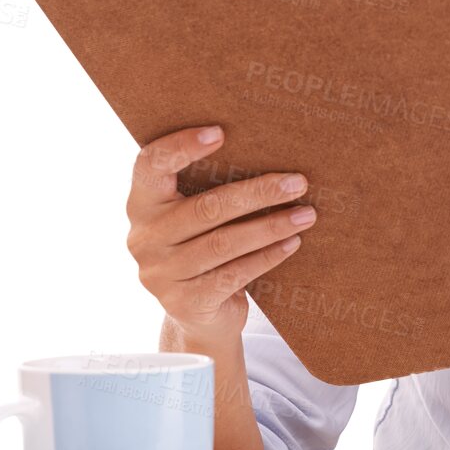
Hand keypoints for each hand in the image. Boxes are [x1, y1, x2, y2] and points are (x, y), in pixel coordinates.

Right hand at [126, 124, 316, 343]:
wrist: (199, 316)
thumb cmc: (205, 248)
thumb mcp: (197, 218)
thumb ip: (209, 189)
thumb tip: (271, 152)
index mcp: (142, 205)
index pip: (150, 165)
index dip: (181, 146)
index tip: (220, 132)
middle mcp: (143, 238)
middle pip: (206, 207)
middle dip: (258, 193)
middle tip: (298, 182)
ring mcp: (160, 274)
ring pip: (224, 242)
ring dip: (271, 226)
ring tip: (306, 215)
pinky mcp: (185, 302)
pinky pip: (234, 273)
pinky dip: (267, 256)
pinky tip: (292, 243)